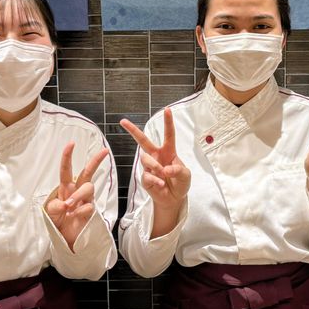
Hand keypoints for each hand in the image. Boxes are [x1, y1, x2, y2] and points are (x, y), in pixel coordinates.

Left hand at [46, 143, 107, 249]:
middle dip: (96, 161)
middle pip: (88, 172)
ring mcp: (86, 200)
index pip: (66, 170)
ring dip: (78, 194)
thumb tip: (64, 203)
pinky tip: (76, 217)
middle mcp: (77, 191)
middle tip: (105, 151)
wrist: (66, 239)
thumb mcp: (51, 213)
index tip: (71, 144)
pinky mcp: (91, 211)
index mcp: (65, 188)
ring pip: (88, 188)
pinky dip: (80, 211)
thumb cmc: (58, 221)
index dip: (68, 156)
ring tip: (69, 205)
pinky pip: (89, 206)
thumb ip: (55, 206)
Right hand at [120, 108, 189, 236]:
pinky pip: (147, 176)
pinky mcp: (145, 178)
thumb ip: (178, 170)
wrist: (174, 199)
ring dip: (155, 167)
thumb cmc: (180, 183)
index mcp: (168, 151)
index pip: (168, 134)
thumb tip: (165, 169)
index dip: (168, 122)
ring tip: (163, 176)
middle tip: (123, 121)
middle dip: (133, 130)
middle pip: (143, 140)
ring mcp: (149, 167)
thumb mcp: (185, 176)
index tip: (167, 109)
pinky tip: (160, 184)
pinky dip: (155, 180)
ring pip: (145, 159)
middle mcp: (157, 156)